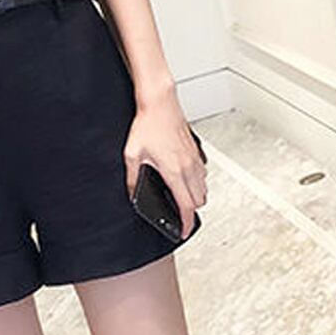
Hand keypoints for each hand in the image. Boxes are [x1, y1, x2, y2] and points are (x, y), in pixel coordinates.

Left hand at [124, 94, 207, 238]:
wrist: (160, 103)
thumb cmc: (147, 125)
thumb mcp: (132, 154)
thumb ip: (133, 178)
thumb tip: (133, 193)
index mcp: (173, 171)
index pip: (186, 205)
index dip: (185, 223)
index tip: (182, 231)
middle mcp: (188, 166)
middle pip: (199, 200)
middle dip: (190, 210)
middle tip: (178, 213)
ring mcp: (195, 158)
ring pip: (203, 187)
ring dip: (195, 195)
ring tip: (181, 197)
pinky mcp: (196, 151)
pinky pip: (202, 173)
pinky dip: (197, 181)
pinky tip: (184, 178)